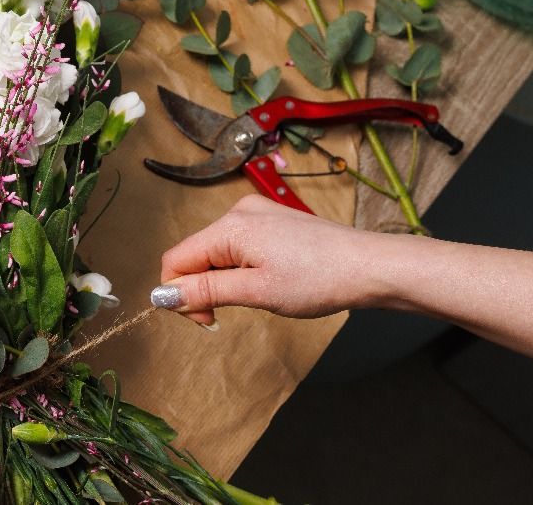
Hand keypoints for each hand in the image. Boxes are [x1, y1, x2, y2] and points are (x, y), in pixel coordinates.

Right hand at [152, 194, 390, 325]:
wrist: (371, 266)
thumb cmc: (319, 279)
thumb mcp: (256, 292)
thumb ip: (205, 291)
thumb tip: (162, 295)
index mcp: (229, 226)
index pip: (175, 260)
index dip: (179, 294)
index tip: (204, 321)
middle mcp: (238, 212)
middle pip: (194, 254)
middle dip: (202, 288)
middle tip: (227, 317)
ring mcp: (257, 213)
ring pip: (216, 252)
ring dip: (222, 280)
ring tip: (257, 296)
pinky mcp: (272, 221)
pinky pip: (238, 245)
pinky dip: (240, 268)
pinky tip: (268, 280)